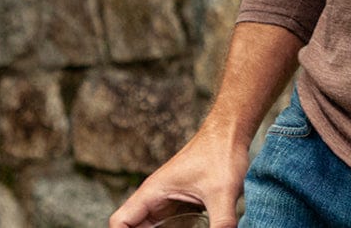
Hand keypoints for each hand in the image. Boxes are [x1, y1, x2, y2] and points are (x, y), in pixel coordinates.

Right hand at [108, 127, 250, 227]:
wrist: (230, 132)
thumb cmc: (221, 152)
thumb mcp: (222, 191)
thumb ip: (221, 222)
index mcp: (153, 192)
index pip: (120, 221)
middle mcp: (155, 197)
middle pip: (132, 227)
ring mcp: (167, 201)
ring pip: (148, 227)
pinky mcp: (180, 204)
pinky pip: (164, 225)